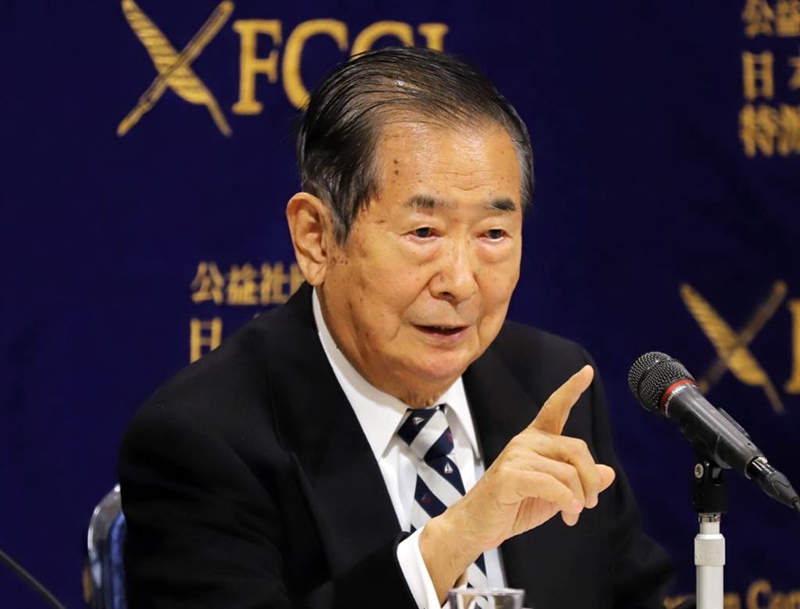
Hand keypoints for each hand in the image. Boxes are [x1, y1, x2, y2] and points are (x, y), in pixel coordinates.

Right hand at [419, 365, 615, 599]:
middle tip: (589, 503)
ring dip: (578, 499)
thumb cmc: (512, 507)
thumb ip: (579, 481)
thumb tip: (608, 472)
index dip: (572, 389)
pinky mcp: (509, 476)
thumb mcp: (555, 495)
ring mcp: (516, 456)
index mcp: (535, 441)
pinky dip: (566, 501)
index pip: (555, 408)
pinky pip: (552, 485)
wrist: (476, 526)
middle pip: (577, 449)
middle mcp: (526, 442)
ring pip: (567, 472)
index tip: (587, 371)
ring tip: (571, 516)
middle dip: (590, 479)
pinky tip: (569, 514)